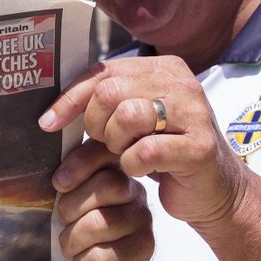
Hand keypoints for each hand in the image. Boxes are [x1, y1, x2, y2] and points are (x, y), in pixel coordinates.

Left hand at [43, 56, 249, 236]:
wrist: (213, 191)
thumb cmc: (164, 156)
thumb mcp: (128, 128)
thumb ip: (98, 114)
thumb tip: (47, 120)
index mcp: (163, 69)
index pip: (103, 70)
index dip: (70, 97)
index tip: (48, 122)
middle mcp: (182, 83)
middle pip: (110, 91)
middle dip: (96, 124)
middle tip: (107, 144)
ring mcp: (195, 112)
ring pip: (128, 116)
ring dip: (116, 144)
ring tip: (128, 154)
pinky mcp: (200, 146)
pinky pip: (146, 150)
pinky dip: (133, 165)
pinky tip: (143, 170)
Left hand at [52, 139, 151, 260]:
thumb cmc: (73, 237)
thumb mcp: (63, 205)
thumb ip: (63, 182)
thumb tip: (42, 164)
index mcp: (113, 172)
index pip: (103, 152)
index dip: (79, 164)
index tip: (57, 184)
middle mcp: (134, 193)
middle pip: (107, 185)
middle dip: (72, 207)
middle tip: (62, 222)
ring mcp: (142, 222)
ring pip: (102, 222)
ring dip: (73, 240)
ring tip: (69, 248)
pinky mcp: (142, 252)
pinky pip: (104, 254)